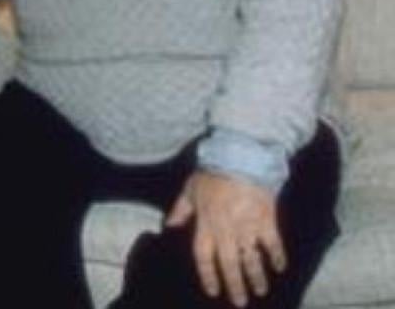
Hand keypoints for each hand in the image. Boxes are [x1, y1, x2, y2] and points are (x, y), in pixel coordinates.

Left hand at [166, 170, 286, 306]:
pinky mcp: (267, 220)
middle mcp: (226, 230)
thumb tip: (170, 226)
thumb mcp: (190, 189)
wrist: (240, 157)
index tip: (213, 290)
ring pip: (252, 259)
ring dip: (256, 277)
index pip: (204, 256)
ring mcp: (248, 226)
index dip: (208, 275)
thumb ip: (181, 210)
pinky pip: (273, 244)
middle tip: (240, 302)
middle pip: (229, 264)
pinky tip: (280, 269)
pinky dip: (277, 257)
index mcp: (206, 223)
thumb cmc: (212, 173)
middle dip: (235, 285)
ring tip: (260, 291)